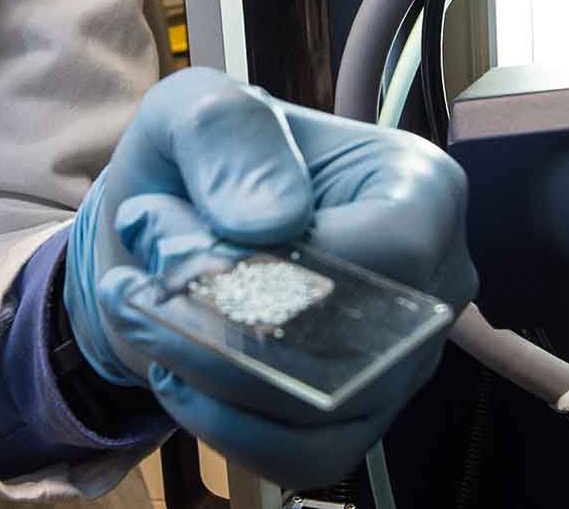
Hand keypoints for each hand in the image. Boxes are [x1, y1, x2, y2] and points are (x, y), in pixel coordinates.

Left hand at [61, 69, 474, 488]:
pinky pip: (307, 458)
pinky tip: (179, 375)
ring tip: (143, 318)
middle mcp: (433, 282)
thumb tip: (269, 222)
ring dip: (205, 376)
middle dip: (218, 323)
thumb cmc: (205, 163)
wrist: (176, 228)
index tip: (172, 242)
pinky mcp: (361, 419)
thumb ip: (223, 135)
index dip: (273, 265)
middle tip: (135, 284)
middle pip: (350, 342)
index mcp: (420, 188)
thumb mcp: (194, 110)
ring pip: (320, 412)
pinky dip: (225, 428)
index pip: (383, 251)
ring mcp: (403, 361)